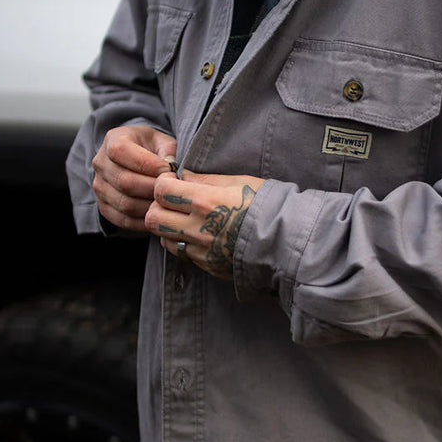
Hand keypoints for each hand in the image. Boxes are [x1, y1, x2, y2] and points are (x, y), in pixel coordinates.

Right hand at [92, 125, 176, 230]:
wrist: (134, 162)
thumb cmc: (152, 150)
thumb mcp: (162, 141)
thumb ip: (168, 151)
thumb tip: (171, 168)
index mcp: (113, 140)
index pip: (121, 151)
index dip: (147, 163)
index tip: (168, 169)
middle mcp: (100, 163)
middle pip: (125, 182)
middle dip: (152, 189)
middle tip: (171, 191)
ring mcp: (99, 187)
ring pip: (125, 204)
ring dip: (150, 206)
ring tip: (167, 203)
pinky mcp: (104, 207)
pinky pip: (123, 220)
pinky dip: (143, 221)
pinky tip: (158, 215)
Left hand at [146, 170, 265, 278]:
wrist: (287, 241)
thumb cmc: (268, 205)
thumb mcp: (240, 182)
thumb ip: (207, 179)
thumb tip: (184, 176)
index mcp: (206, 201)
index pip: (162, 190)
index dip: (161, 183)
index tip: (171, 181)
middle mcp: (199, 227)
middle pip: (154, 218)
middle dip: (157, 207)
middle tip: (171, 202)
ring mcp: (202, 250)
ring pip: (163, 239)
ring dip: (167, 227)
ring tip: (183, 220)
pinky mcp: (208, 266)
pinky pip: (182, 254)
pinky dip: (182, 243)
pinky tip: (197, 235)